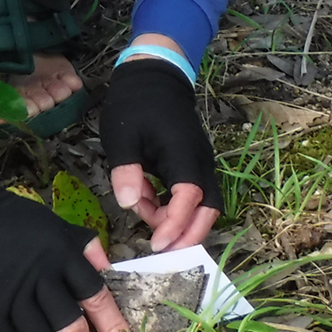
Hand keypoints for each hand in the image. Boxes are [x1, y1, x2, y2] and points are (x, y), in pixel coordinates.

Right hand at [0, 164, 130, 331]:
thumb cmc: (11, 220)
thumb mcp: (54, 225)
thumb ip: (84, 248)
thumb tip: (109, 270)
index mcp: (63, 254)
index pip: (96, 295)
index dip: (112, 326)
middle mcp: (42, 277)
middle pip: (71, 326)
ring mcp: (13, 295)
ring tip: (36, 330)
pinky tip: (10, 330)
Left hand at [101, 57, 221, 251]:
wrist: (154, 76)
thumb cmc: (136, 105)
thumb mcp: (123, 138)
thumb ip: (127, 172)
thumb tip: (129, 205)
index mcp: (183, 154)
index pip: (189, 198)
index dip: (174, 225)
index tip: (155, 245)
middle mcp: (199, 161)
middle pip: (209, 208)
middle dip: (190, 235)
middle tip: (166, 255)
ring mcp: (198, 162)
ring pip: (202, 203)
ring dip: (179, 221)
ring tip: (148, 224)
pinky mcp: (191, 163)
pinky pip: (189, 193)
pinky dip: (172, 207)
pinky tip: (148, 204)